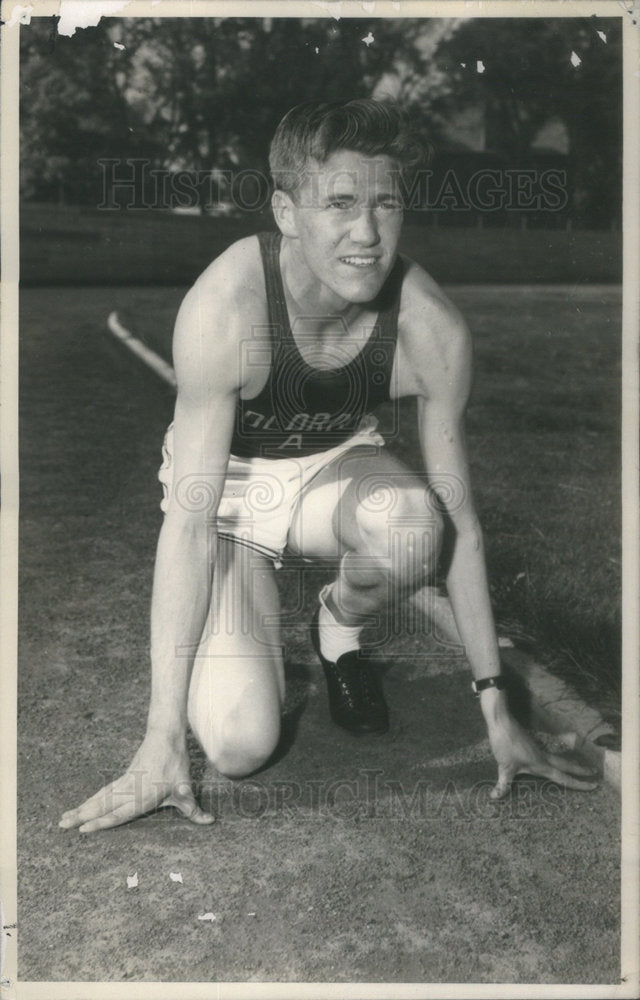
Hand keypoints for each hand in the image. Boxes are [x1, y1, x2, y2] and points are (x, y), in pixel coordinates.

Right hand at [59, 732, 214, 833]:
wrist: (165, 735)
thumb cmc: (175, 763)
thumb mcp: (185, 788)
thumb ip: (193, 809)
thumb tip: (209, 822)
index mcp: (142, 795)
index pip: (119, 812)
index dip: (102, 822)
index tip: (84, 828)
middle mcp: (129, 790)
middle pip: (102, 805)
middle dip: (82, 816)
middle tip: (62, 825)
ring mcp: (124, 783)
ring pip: (99, 798)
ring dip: (82, 807)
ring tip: (63, 818)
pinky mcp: (123, 777)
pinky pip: (103, 791)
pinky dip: (90, 799)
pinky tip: (83, 805)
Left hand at [483, 693, 598, 799]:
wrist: (501, 720)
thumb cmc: (505, 743)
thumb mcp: (504, 766)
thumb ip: (503, 784)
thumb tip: (495, 798)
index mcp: (541, 764)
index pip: (563, 777)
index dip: (578, 784)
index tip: (593, 785)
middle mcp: (543, 757)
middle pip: (566, 765)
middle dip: (580, 771)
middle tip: (595, 774)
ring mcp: (538, 749)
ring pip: (558, 759)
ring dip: (570, 764)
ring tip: (579, 768)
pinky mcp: (531, 744)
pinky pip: (548, 755)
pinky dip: (556, 760)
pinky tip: (552, 761)